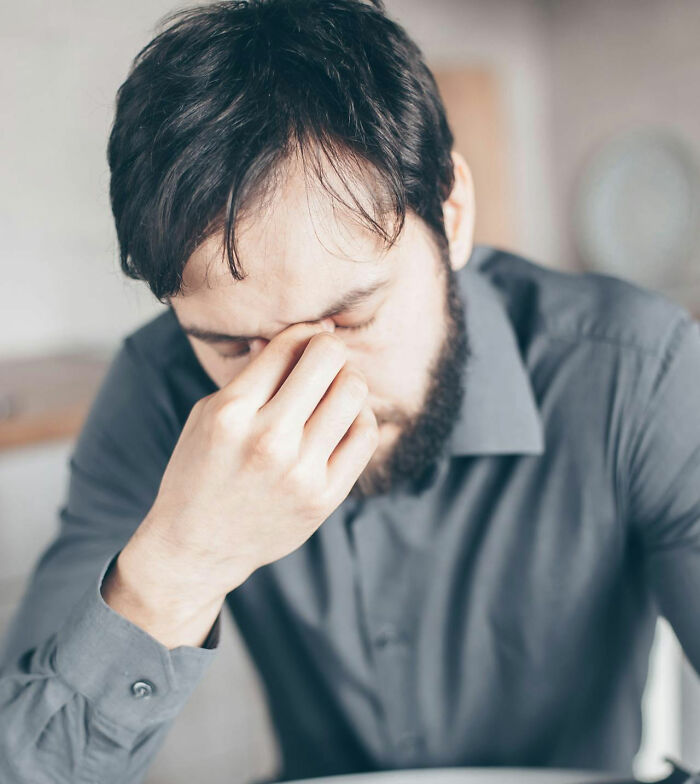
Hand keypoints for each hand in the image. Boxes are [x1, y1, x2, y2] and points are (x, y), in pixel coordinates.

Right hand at [103, 319, 378, 645]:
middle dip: (330, 349)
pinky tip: (343, 421)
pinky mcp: (324, 497)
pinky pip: (365, 435)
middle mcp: (269, 440)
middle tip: (325, 361)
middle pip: (328, 360)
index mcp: (231, 412)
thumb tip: (302, 332)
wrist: (198, 546)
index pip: (288, 345)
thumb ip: (253, 374)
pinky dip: (360, 417)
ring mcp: (300, 472)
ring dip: (348, 381)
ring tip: (334, 390)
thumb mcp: (208, 414)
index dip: (305, 332)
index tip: (308, 338)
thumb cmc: (200, 471)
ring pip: (354, 392)